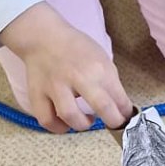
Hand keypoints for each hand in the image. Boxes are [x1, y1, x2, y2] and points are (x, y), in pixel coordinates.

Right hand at [0, 3, 133, 134]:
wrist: (43, 37)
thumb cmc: (76, 47)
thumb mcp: (101, 58)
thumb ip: (109, 80)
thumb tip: (119, 104)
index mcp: (98, 68)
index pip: (119, 96)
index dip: (126, 112)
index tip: (126, 117)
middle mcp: (78, 77)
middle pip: (102, 107)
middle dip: (113, 121)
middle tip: (114, 124)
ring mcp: (56, 86)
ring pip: (71, 116)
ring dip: (82, 125)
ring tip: (85, 121)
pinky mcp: (37, 94)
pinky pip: (46, 119)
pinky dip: (57, 127)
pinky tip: (64, 124)